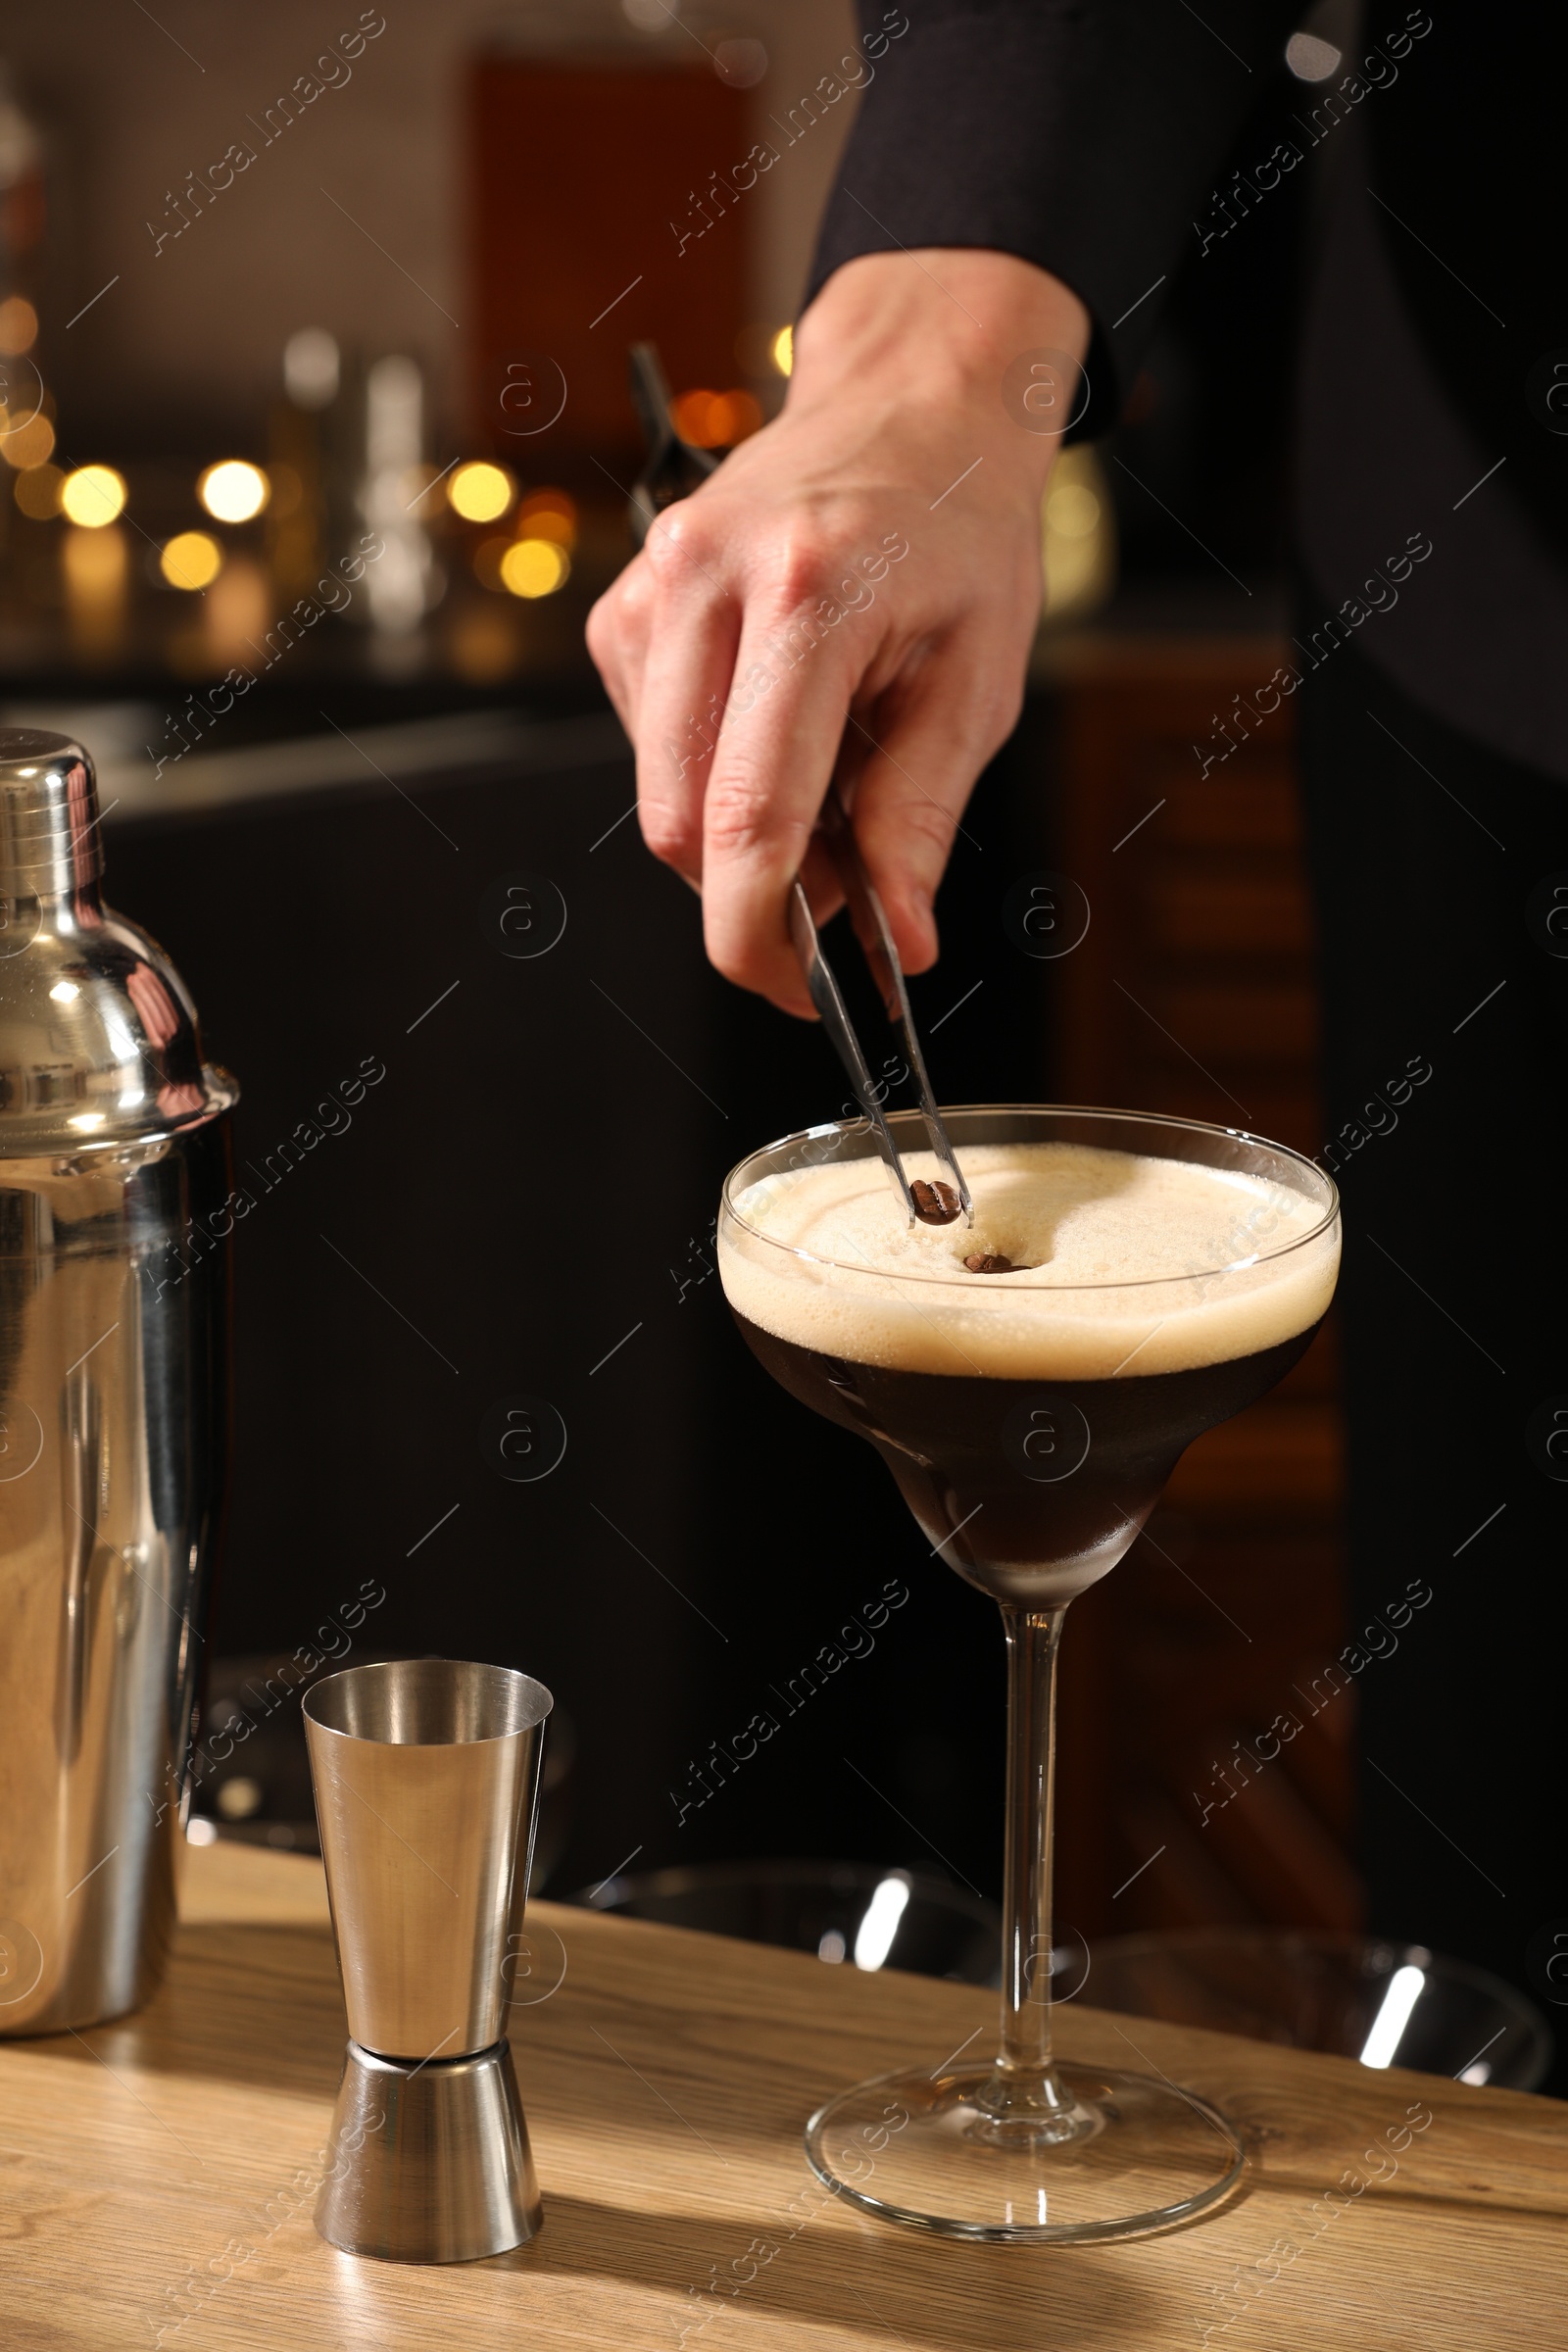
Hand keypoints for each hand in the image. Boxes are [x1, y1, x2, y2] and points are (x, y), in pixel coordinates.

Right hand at [587, 249, 1089, 1014]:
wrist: (912, 407)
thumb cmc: (957, 534)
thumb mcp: (978, 682)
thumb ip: (920, 818)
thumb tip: (897, 940)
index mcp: (809, 594)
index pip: (748, 815)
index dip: (761, 933)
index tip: (799, 993)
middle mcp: (706, 581)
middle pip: (680, 823)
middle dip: (752, 893)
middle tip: (844, 892)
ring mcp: (651, 588)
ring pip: (658, 796)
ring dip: (734, 836)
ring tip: (829, 786)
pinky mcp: (624, 607)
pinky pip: (648, 749)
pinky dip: (710, 778)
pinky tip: (776, 733)